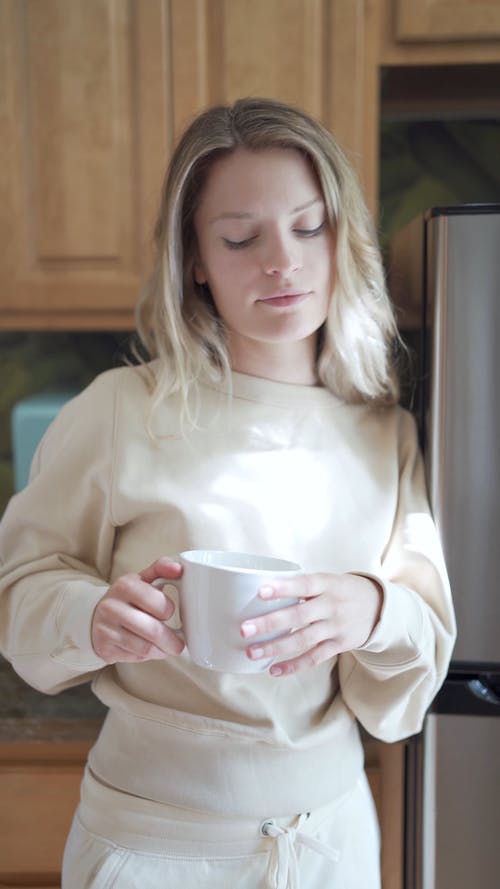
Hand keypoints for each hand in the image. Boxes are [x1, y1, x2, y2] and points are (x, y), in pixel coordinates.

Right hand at [91, 557, 184, 663]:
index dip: (168, 610)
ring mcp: (105, 629)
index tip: (169, 612)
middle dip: (171, 640)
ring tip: (165, 647)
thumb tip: (178, 568)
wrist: (95, 614)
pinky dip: (147, 656)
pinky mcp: (104, 648)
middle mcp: (111, 607)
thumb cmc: (126, 597)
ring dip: (161, 650)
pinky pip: (135, 657)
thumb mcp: (141, 579)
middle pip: (153, 630)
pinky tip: (149, 649)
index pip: (158, 604)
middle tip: (178, 643)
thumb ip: (161, 569)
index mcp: (124, 585)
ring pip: (145, 648)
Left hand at [240, 573, 382, 676]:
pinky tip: (273, 669)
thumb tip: (262, 588)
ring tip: (252, 652)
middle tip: (244, 629)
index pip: (304, 584)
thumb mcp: (328, 579)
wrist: (378, 607)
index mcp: (327, 584)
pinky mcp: (339, 646)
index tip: (260, 591)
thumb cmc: (341, 590)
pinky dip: (294, 665)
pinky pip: (314, 658)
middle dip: (270, 623)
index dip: (283, 588)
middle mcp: (332, 606)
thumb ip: (301, 585)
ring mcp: (336, 627)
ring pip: (303, 640)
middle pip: (299, 615)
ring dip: (276, 647)